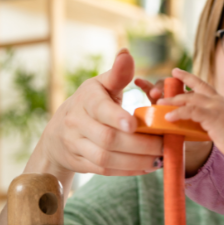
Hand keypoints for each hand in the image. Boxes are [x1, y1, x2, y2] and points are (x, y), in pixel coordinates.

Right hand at [33, 49, 162, 179]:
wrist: (59, 133)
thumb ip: (117, 74)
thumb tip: (126, 54)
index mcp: (86, 99)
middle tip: (164, 144)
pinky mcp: (81, 163)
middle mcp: (77, 123)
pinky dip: (129, 170)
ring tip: (160, 158)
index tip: (134, 124)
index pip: (100, 109)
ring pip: (107, 158)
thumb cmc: (91, 103)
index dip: (116, 117)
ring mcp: (76, 145)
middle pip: (108, 139)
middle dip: (139, 144)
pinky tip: (149, 166)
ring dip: (137, 160)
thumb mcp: (101, 85)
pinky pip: (106, 170)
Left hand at [157, 68, 223, 162]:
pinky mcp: (213, 117)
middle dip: (175, 90)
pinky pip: (190, 112)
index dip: (188, 77)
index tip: (176, 71)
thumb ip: (212, 120)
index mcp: (220, 101)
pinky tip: (168, 118)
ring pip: (189, 99)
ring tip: (160, 105)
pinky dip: (178, 113)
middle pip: (192, 89)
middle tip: (161, 93)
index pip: (202, 84)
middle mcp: (217, 101)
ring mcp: (215, 107)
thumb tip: (198, 124)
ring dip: (172, 102)